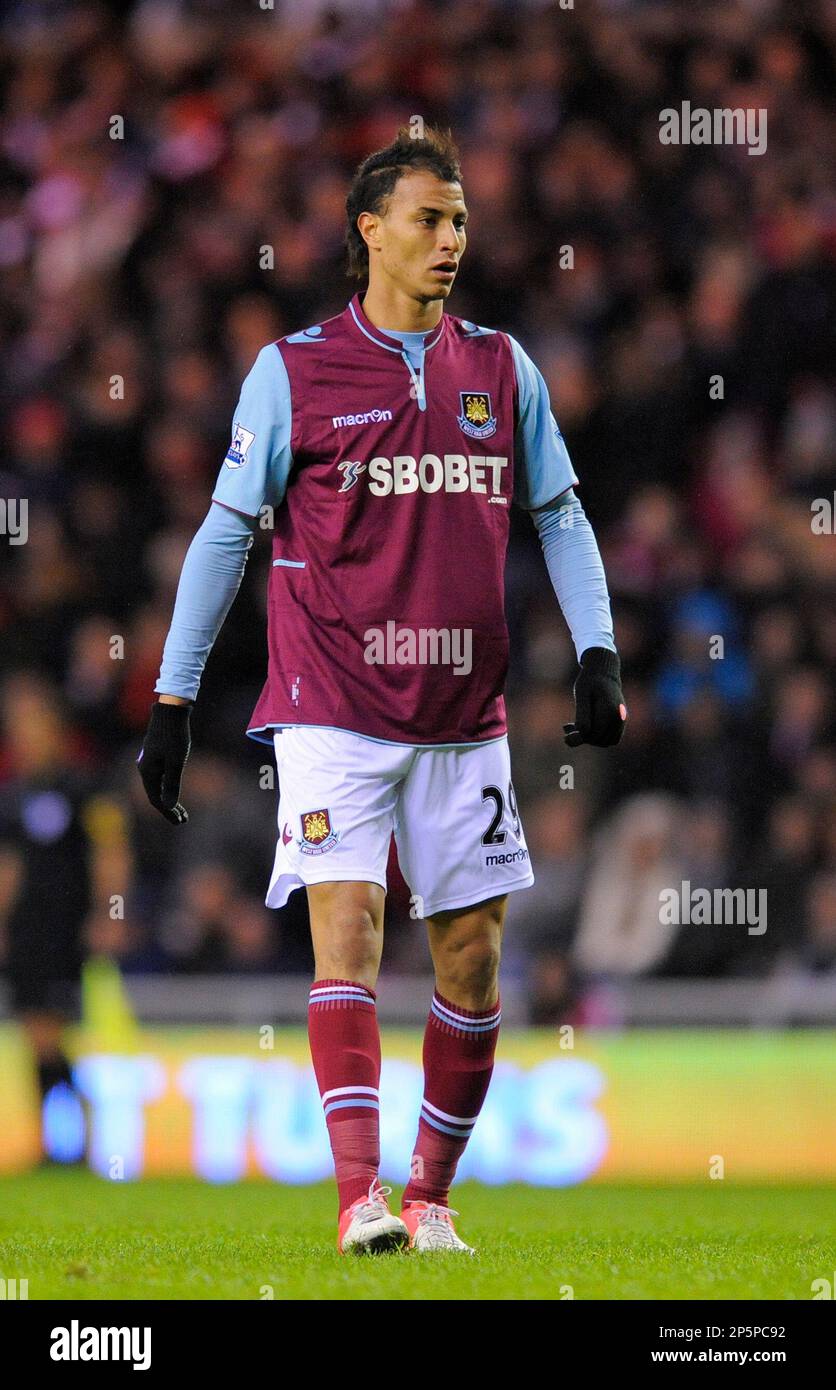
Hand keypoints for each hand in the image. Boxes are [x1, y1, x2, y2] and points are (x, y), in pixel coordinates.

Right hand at [136, 700, 191, 823]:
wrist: (171, 711)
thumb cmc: (174, 736)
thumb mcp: (176, 762)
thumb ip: (172, 784)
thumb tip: (168, 806)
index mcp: (147, 772)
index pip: (156, 799)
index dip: (168, 812)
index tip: (181, 822)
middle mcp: (145, 768)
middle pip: (156, 794)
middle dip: (170, 808)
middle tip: (183, 820)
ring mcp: (149, 761)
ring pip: (158, 786)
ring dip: (170, 798)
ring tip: (182, 810)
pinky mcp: (156, 754)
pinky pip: (160, 776)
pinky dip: (169, 786)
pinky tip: (175, 789)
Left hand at [563, 646, 626, 747]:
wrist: (603, 672)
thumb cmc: (590, 682)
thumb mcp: (581, 695)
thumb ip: (581, 716)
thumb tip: (581, 735)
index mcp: (610, 710)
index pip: (593, 734)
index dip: (578, 734)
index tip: (566, 726)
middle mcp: (620, 718)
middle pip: (599, 740)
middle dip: (582, 737)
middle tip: (567, 727)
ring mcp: (622, 721)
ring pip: (605, 742)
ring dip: (590, 739)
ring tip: (575, 727)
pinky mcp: (620, 723)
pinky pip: (610, 739)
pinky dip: (597, 737)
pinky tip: (585, 728)